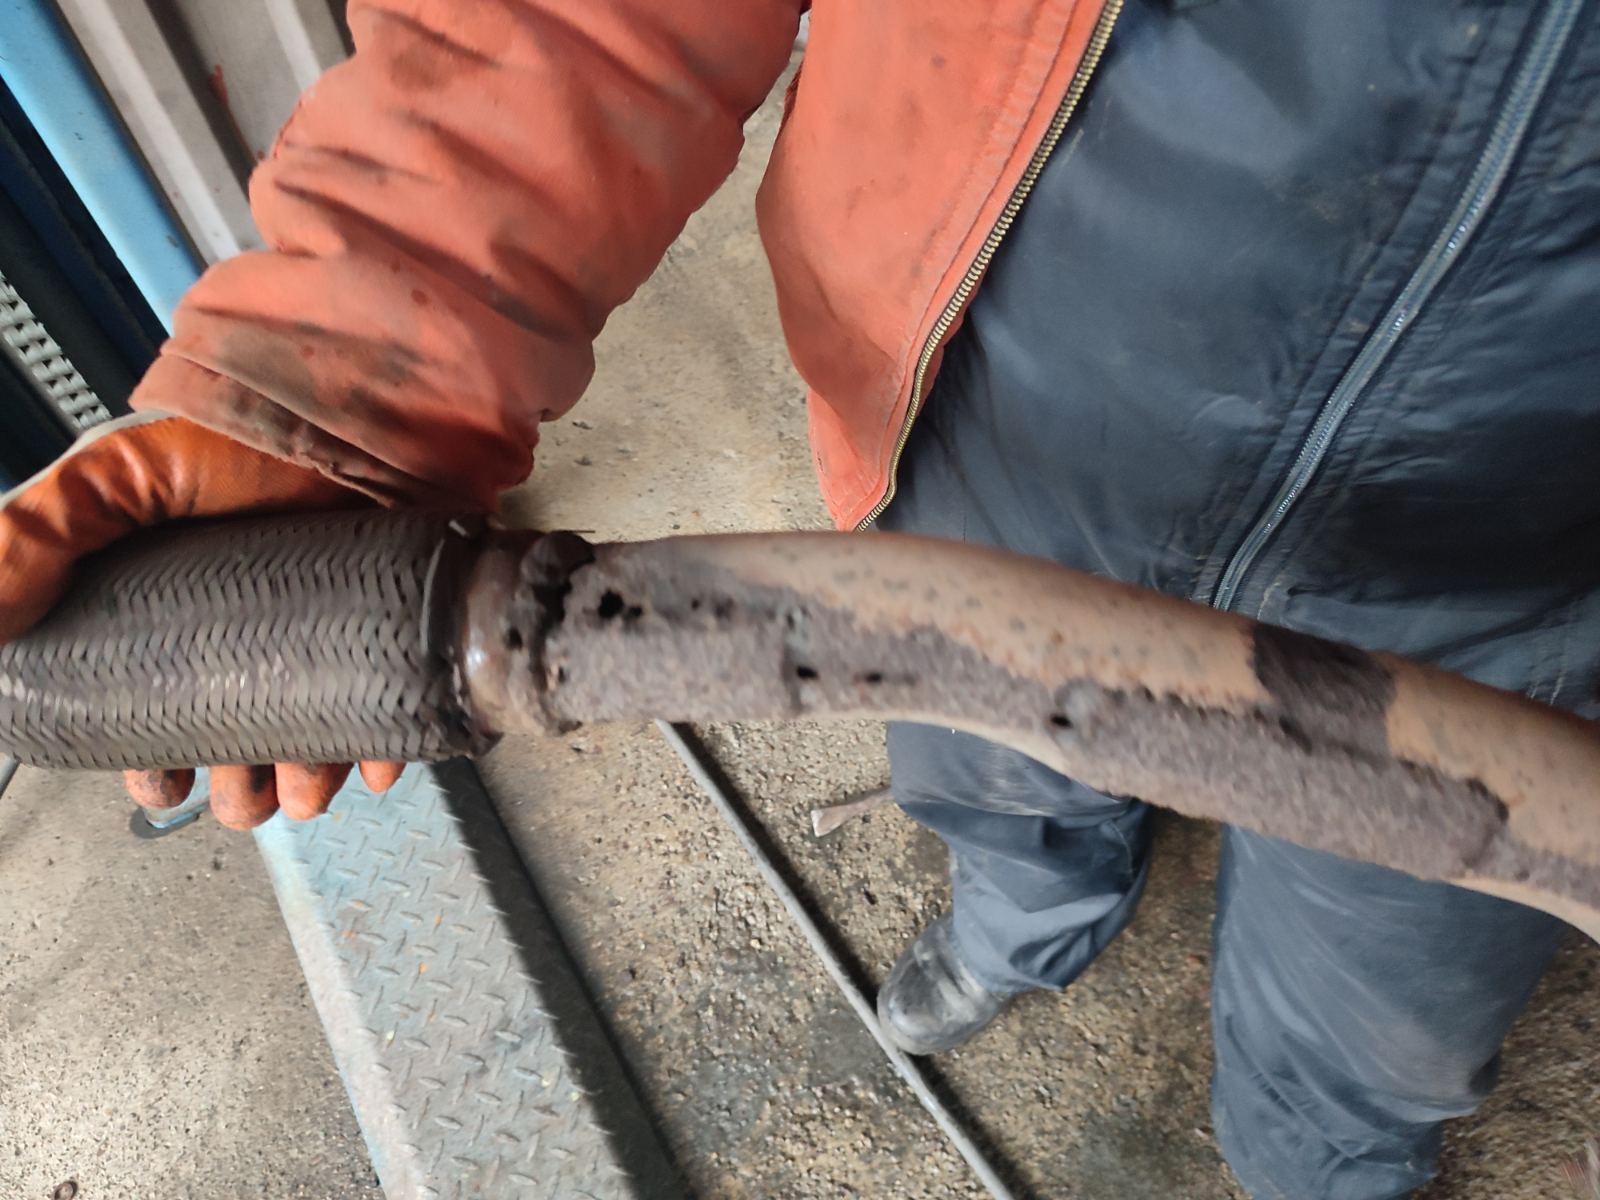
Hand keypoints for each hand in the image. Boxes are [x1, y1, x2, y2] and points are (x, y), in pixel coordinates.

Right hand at [0, 413, 404, 827]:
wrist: (359, 402)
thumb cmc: (238, 432)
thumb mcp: (117, 476)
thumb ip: (36, 539)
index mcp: (172, 614)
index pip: (151, 713)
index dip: (151, 762)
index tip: (160, 785)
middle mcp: (252, 632)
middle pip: (237, 746)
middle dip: (238, 790)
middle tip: (243, 793)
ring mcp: (328, 633)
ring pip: (313, 743)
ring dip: (306, 783)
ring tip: (306, 784)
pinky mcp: (391, 631)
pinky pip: (391, 710)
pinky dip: (384, 745)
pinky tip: (375, 758)